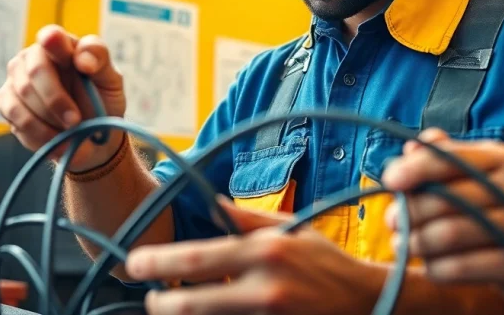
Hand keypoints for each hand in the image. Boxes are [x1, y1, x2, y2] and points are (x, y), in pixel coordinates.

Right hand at [0, 24, 126, 171]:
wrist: (91, 136)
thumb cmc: (101, 101)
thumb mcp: (111, 80)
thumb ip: (100, 61)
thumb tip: (82, 59)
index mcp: (61, 45)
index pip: (51, 36)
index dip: (55, 44)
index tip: (72, 61)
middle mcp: (32, 57)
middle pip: (34, 72)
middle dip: (56, 100)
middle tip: (75, 121)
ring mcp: (16, 80)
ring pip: (21, 97)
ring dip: (48, 120)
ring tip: (69, 133)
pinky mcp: (7, 103)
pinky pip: (15, 117)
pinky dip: (37, 132)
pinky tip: (55, 138)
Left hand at [126, 198, 381, 314]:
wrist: (369, 303)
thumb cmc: (325, 264)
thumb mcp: (290, 231)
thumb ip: (246, 218)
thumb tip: (210, 199)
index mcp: (266, 252)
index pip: (198, 258)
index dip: (159, 262)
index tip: (134, 264)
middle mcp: (265, 290)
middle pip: (190, 304)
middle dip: (160, 302)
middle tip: (152, 296)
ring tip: (174, 307)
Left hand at [382, 129, 503, 313]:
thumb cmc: (503, 214)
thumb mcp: (481, 179)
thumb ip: (446, 159)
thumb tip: (411, 148)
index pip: (449, 157)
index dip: (413, 169)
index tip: (389, 181)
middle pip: (444, 198)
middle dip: (408, 212)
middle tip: (391, 223)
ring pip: (448, 234)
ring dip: (415, 242)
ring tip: (402, 246)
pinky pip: (462, 266)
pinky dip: (436, 268)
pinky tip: (430, 267)